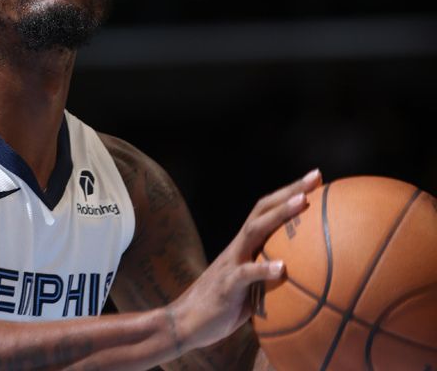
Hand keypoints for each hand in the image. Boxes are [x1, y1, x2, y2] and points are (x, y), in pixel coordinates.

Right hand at [173, 168, 321, 350]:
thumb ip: (271, 279)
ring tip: (303, 203)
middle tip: (315, 177)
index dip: (289, 194)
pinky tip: (282, 268)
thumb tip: (305, 283)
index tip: (315, 179)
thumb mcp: (251, 289)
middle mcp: (237, 247)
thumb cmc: (222, 308)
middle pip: (262, 210)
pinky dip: (263, 269)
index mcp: (244, 246)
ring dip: (279, 215)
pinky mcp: (227, 285)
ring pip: (254, 231)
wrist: (185, 323)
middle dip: (289, 192)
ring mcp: (231, 263)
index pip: (266, 211)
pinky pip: (245, 274)